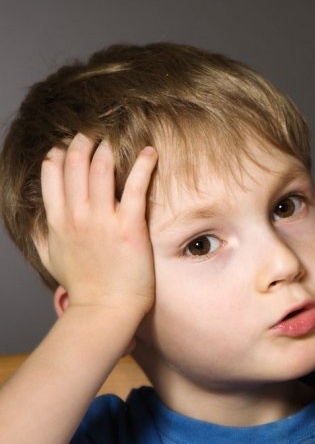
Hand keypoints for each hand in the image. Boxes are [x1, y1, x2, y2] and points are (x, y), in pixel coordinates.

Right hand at [37, 133, 157, 318]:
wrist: (104, 309)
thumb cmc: (82, 287)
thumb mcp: (51, 259)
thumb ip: (40, 235)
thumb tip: (35, 220)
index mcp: (58, 221)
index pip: (52, 174)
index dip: (59, 154)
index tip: (67, 145)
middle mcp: (77, 215)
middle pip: (75, 164)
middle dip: (82, 143)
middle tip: (92, 134)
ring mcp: (103, 220)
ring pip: (101, 169)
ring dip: (107, 148)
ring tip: (114, 139)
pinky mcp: (130, 226)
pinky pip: (136, 187)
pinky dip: (143, 165)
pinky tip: (150, 152)